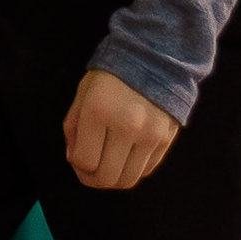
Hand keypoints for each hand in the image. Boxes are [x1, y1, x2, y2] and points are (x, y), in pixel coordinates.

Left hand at [63, 66, 179, 190]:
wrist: (154, 59)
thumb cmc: (111, 75)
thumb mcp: (83, 93)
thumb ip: (73, 127)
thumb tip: (74, 159)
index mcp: (99, 111)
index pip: (85, 160)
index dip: (77, 166)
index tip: (77, 159)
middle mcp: (127, 126)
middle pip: (107, 176)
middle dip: (93, 179)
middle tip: (90, 171)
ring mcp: (150, 136)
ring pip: (128, 180)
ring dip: (114, 180)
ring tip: (107, 166)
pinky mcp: (167, 141)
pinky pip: (146, 171)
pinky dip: (132, 171)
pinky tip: (126, 158)